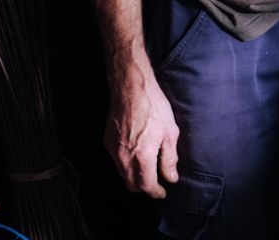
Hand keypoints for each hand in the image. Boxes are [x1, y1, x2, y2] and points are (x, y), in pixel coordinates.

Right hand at [104, 61, 179, 197]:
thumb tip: (171, 177)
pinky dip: (126, 163)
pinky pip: (116, 161)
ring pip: (122, 174)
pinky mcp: (107, 141)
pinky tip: (136, 152)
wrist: (131, 86)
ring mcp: (113, 149)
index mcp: (142, 157)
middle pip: (131, 185)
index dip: (155, 192)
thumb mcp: (169, 132)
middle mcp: (124, 157)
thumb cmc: (153, 106)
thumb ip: (170, 159)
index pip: (146, 186)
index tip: (162, 192)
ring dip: (134, 176)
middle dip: (144, 187)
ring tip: (147, 167)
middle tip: (155, 181)